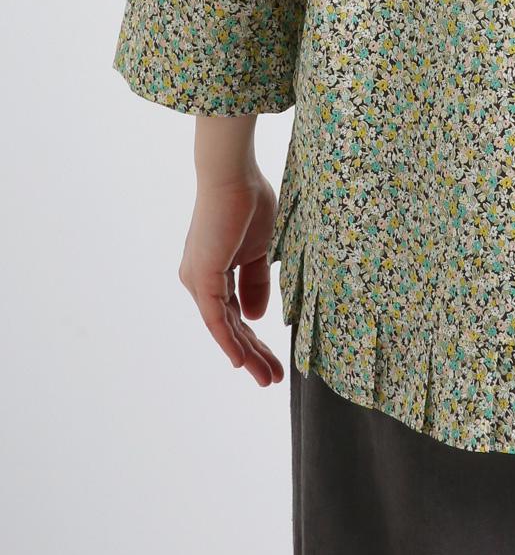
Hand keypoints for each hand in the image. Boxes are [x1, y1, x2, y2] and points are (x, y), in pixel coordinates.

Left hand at [177, 168, 284, 386]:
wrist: (233, 177)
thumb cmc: (248, 201)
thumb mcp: (259, 249)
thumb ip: (256, 281)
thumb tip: (256, 315)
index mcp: (214, 271)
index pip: (235, 314)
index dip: (255, 338)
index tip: (275, 358)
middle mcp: (201, 280)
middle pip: (229, 327)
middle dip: (254, 354)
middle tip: (274, 377)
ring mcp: (199, 281)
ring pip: (223, 329)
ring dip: (248, 354)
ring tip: (269, 378)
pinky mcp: (202, 278)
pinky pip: (216, 319)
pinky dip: (229, 342)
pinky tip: (242, 362)